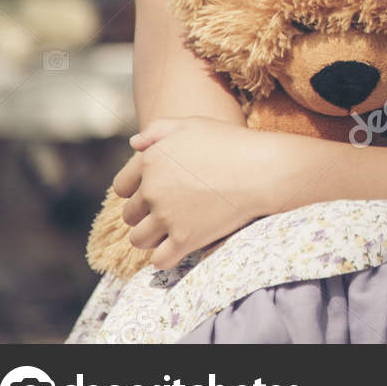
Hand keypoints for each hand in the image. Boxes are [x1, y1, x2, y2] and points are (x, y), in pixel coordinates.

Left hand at [115, 116, 276, 269]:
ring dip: (152, 237)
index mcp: (150, 162)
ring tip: (171, 230)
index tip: (155, 192)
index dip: (135, 190)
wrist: (264, 170)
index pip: (122, 187)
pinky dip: (167, 257)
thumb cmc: (231, 144)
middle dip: (146, 214)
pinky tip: (180, 247)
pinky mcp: (185, 240)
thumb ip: (158, 130)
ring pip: (139, 239)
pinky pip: (160, 260)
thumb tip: (134, 143)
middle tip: (170, 210)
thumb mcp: (193, 125)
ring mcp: (167, 218)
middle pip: (130, 216)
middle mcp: (152, 191)